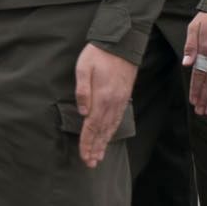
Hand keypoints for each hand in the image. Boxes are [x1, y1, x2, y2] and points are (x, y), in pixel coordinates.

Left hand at [73, 43, 137, 167]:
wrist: (121, 42)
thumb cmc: (98, 54)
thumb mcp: (84, 68)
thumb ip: (82, 91)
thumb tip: (83, 112)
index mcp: (102, 97)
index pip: (92, 127)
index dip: (87, 143)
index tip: (84, 157)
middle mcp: (112, 103)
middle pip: (102, 131)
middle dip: (96, 148)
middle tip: (91, 164)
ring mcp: (120, 100)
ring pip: (111, 127)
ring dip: (104, 143)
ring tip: (100, 156)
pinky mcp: (124, 96)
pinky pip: (118, 119)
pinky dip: (113, 131)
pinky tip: (110, 136)